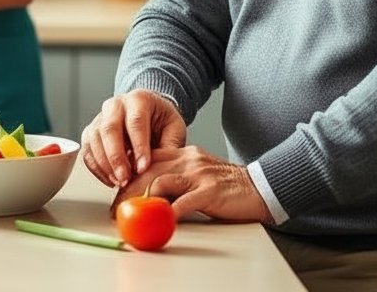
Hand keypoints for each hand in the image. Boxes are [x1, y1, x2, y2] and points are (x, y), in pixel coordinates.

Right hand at [80, 90, 186, 187]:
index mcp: (139, 99)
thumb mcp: (174, 129)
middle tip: (125, 179)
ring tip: (119, 182)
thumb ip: (169, 146)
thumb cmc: (162, 121)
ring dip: (105, 165)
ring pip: (94, 140)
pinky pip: (87, 151)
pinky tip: (110, 179)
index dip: (138, 147)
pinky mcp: (91, 132)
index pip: (136, 122)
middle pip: (109, 129)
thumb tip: (160, 169)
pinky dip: (97, 168)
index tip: (143, 168)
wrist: (149, 113)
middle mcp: (115, 105)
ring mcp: (100, 117)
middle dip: (116, 157)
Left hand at [114, 147, 270, 223]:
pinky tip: (160, 221)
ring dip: (141, 201)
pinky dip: (169, 213)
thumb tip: (149, 195)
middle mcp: (188, 160)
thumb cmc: (226, 185)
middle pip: (148, 170)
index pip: (148, 159)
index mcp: (184, 154)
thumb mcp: (197, 174)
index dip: (130, 174)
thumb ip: (176, 178)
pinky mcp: (210, 191)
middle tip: (117, 208)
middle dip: (128, 190)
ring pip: (160, 182)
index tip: (118, 191)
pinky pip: (184, 202)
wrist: (259, 186)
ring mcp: (199, 174)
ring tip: (132, 215)